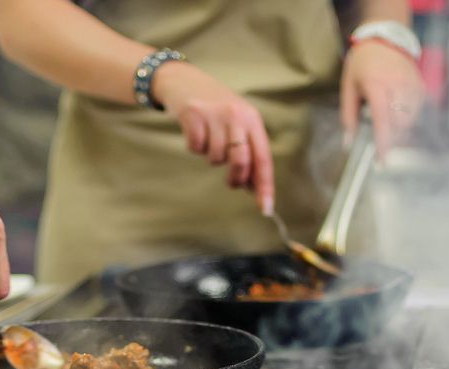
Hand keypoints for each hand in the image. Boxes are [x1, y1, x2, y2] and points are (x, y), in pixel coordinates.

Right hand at [150, 61, 273, 213]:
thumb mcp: (237, 123)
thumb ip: (247, 151)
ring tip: (208, 140)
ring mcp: (215, 113)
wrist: (182, 80)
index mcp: (253, 119)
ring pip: (216, 158)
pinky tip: (195, 132)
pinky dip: (194, 147)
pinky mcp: (193, 114)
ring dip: (211, 157)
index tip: (265, 208)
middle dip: (235, 179)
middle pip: (241, 162)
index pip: (263, 158)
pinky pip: (196, 148)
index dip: (265, 186)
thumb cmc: (214, 109)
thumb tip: (251, 186)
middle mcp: (237, 115)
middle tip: (230, 182)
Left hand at [340, 39, 424, 158]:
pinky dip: (408, 121)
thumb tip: (348, 143)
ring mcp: (412, 86)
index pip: (383, 120)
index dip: (383, 143)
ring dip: (400, 131)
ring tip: (389, 124)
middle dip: (392, 138)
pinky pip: (418, 113)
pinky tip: (398, 114)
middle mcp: (397, 86)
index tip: (382, 161)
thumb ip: (348, 117)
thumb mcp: (348, 87)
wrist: (385, 39)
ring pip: (411, 121)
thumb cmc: (363, 63)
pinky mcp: (420, 88)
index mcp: (376, 85)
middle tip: (382, 141)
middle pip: (400, 124)